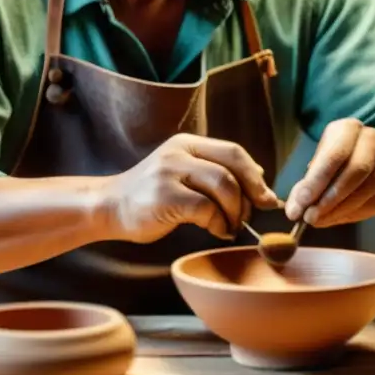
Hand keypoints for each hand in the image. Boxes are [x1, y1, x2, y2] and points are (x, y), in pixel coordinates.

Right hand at [110, 133, 278, 242]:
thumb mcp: (183, 174)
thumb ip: (214, 172)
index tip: (266, 198)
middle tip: (250, 216)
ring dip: (236, 211)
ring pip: (223, 186)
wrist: (108, 208)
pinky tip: (215, 230)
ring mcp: (170, 172)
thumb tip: (260, 180)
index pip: (234, 152)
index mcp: (187, 144)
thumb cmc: (151, 196)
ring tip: (230, 226)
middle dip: (251, 194)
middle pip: (233, 167)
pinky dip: (219, 223)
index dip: (255, 175)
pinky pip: (206, 209)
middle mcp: (179, 153)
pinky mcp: (164, 196)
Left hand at [285, 118, 374, 227]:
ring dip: (339, 209)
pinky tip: (339, 218)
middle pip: (354, 170)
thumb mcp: (321, 165)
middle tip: (309, 218)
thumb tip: (294, 209)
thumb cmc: (340, 164)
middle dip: (328, 198)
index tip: (300, 203)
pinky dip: (354, 214)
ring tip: (320, 220)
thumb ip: (307, 185)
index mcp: (349, 128)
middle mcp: (374, 139)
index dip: (316, 181)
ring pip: (366, 189)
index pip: (334, 154)